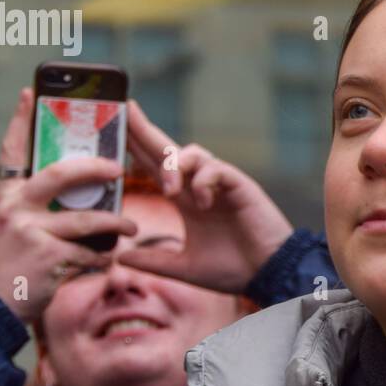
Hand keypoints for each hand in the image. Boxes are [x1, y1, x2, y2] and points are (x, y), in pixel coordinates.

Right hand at [0, 88, 137, 322]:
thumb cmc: (10, 264)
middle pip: (61, 174)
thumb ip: (38, 206)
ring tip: (130, 228)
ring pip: (88, 220)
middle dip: (95, 168)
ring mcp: (31, 233)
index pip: (11, 152)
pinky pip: (90, 253)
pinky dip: (103, 259)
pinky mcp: (48, 258)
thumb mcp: (13, 227)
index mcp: (7, 197)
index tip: (28, 92)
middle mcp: (15, 209)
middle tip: (119, 168)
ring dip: (116, 225)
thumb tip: (80, 185)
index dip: (19, 121)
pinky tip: (106, 262)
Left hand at [117, 99, 293, 293]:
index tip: (117, 128)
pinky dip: (203, 181)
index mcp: (187, 200)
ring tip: (170, 192)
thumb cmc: (233, 270)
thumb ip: (154, 262)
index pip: (155, 167)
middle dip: (146, 130)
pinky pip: (215, 168)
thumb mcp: (185, 268)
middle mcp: (201, 186)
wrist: (268, 276)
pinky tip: (203, 203)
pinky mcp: (239, 184)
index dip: (136, 148)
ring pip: (192, 153)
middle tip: (127, 110)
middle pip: (168, 150)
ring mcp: (220, 183)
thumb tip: (120, 258)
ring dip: (174, 166)